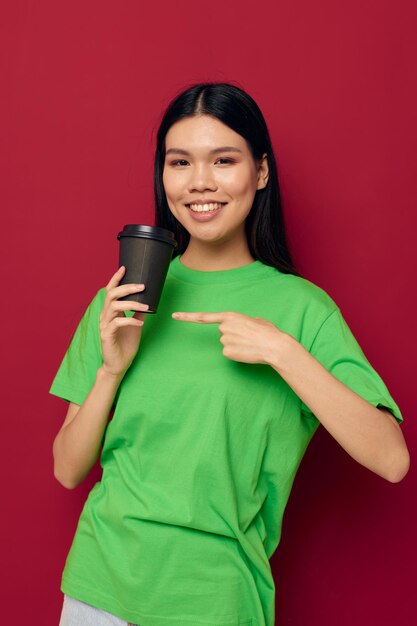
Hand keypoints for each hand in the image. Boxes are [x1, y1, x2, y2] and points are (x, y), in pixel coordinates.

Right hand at [99, 266, 148, 377]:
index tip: (124, 268)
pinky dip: (130, 321)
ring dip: (132, 304)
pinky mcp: (106, 335)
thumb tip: (149, 302)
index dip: (116, 278)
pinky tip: (139, 323)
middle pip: (112, 295)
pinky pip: (117, 323)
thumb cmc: (125, 345)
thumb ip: (139, 314)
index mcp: (110, 311)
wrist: (118, 365)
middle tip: (142, 286)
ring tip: (146, 306)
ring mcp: (104, 325)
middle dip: (127, 288)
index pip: (111, 291)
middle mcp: (105, 316)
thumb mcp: (135, 326)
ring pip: (114, 307)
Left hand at [172, 310, 286, 364]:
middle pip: (223, 332)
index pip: (204, 317)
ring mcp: (224, 341)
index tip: (174, 316)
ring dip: (236, 345)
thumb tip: (249, 325)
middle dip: (233, 335)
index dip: (187, 317)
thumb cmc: (268, 332)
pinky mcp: (227, 353)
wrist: (273, 346)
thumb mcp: (257, 320)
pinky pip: (229, 353)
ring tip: (250, 344)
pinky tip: (247, 352)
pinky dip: (237, 354)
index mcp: (230, 316)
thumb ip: (247, 321)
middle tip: (248, 337)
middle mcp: (223, 328)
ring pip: (226, 344)